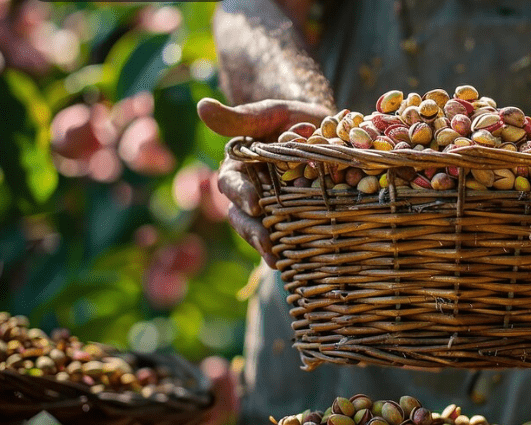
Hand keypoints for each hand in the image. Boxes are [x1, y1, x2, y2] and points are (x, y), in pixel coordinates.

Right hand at [197, 98, 332, 267]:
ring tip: (278, 261)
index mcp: (237, 167)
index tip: (254, 203)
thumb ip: (239, 117)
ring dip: (270, 247)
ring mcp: (272, 208)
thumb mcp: (268, 113)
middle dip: (253, 231)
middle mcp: (250, 191)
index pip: (231, 183)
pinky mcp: (294, 217)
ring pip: (264, 230)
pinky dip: (294, 248)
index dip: (240, 194)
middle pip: (243, 216)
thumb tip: (202, 106)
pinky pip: (290, 235)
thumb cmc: (289, 118)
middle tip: (266, 244)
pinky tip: (301, 262)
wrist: (320, 127)